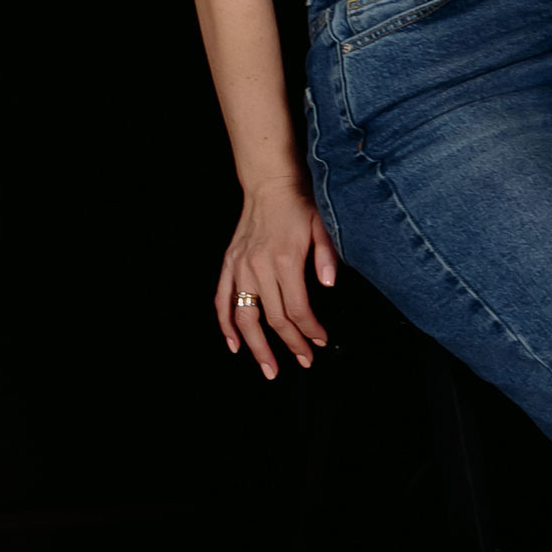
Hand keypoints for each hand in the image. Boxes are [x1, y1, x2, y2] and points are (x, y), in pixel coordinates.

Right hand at [216, 179, 337, 378]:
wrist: (270, 183)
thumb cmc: (299, 204)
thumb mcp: (323, 225)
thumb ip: (326, 256)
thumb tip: (329, 285)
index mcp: (285, 260)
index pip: (297, 309)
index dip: (310, 330)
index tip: (320, 341)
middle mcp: (260, 266)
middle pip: (274, 318)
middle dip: (290, 344)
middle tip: (304, 361)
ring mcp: (241, 266)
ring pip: (245, 317)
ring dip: (257, 347)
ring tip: (269, 368)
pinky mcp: (229, 264)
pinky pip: (222, 300)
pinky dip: (226, 325)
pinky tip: (235, 345)